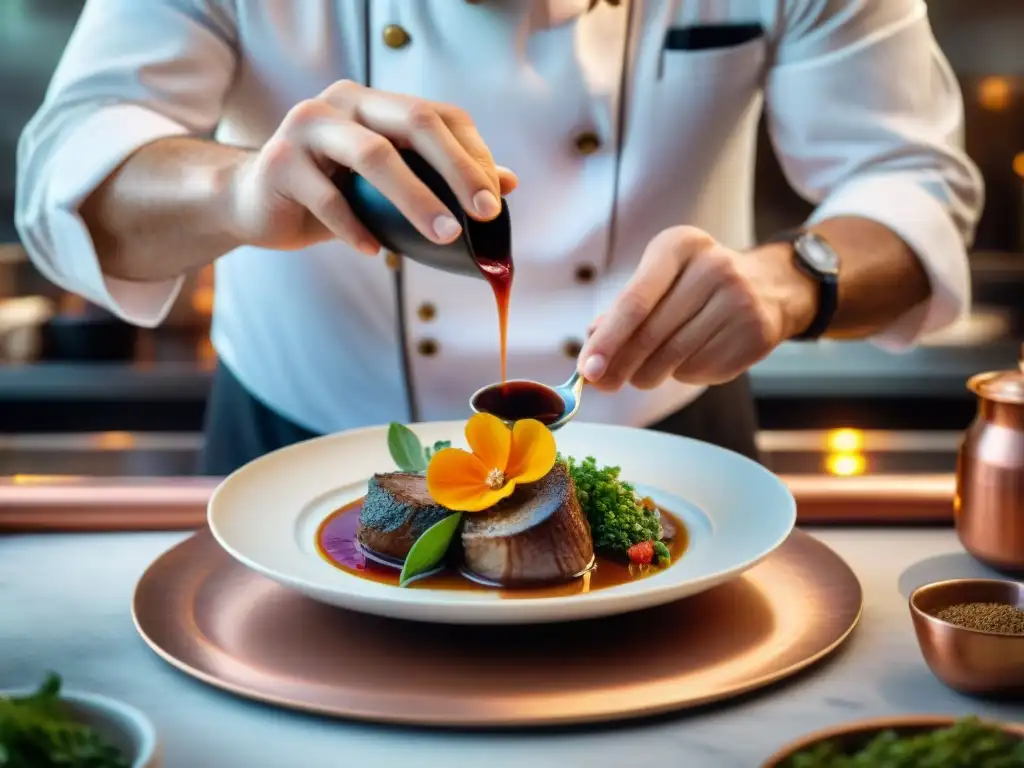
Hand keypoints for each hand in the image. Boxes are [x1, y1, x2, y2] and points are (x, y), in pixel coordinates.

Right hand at [228, 80, 517, 253]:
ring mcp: (307, 127)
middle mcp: (344, 102)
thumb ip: (442, 179)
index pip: (440, 116)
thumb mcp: (389, 185)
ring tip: (444, 236)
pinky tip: (376, 253)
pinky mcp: (279, 163)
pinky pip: (328, 198)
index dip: (473, 156)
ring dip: (415, 199)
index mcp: (376, 103)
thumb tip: (509, 183)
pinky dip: (356, 229)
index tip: (495, 202)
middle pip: (415, 123)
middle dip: (457, 168)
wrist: (253, 200)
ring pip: (373, 155)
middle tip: (485, 213)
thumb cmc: (331, 192)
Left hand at [577, 226, 816, 390]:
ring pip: (672, 358)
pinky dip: (680, 374)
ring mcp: (739, 302)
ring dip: (646, 374)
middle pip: (651, 334)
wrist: (767, 286)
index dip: (608, 339)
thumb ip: (624, 308)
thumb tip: (592, 347)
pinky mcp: (754, 335)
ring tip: (642, 372)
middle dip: (620, 365)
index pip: (635, 299)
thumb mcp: (660, 278)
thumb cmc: (696, 284)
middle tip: (602, 382)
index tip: (587, 368)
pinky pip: (698, 370)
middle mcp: (714, 268)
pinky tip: (685, 360)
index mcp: (681, 245)